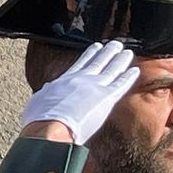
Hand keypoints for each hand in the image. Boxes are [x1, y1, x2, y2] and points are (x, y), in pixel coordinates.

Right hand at [19, 40, 138, 145]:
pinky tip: (135, 71)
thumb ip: (45, 93)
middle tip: (115, 45)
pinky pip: (121, 84)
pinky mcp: (106, 97)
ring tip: (127, 52)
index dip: (90, 54)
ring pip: (112, 70)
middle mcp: (82, 79)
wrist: (50, 127)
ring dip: (121, 60)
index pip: (80, 63)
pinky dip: (129, 77)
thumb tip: (46, 89)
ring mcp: (95, 87)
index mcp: (65, 80)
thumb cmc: (40, 119)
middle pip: (98, 62)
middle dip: (108, 52)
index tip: (96, 47)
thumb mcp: (37, 101)